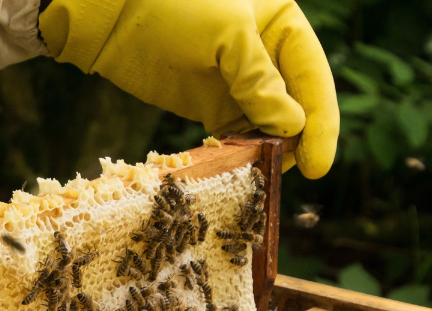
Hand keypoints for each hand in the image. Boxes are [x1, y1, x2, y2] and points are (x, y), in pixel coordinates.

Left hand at [39, 0, 338, 178]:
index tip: (316, 167)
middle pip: (296, 106)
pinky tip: (240, 169)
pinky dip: (242, 153)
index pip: (313, 76)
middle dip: (296, 141)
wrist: (111, 16)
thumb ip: (260, 80)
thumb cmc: (173, 7)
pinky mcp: (212, 105)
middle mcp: (267, 54)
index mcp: (281, 24)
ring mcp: (239, 82)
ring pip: (269, 126)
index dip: (320, 122)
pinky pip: (238, 136)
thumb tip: (291, 128)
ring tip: (263, 174)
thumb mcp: (227, 34)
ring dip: (269, 152)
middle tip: (287, 173)